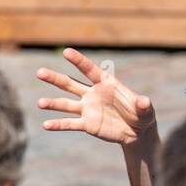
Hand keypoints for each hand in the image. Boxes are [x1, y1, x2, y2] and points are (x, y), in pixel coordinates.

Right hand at [36, 48, 155, 145]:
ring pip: (66, 104)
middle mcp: (93, 94)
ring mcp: (87, 109)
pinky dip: (58, 125)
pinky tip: (45, 125)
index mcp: (106, 84)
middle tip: (39, 72)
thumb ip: (143, 104)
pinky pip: (70, 123)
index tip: (67, 52)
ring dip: (53, 103)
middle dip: (55, 78)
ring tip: (40, 103)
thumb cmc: (142, 115)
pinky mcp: (87, 124)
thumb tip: (145, 101)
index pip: (90, 70)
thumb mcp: (146, 110)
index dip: (79, 61)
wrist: (137, 133)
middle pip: (70, 84)